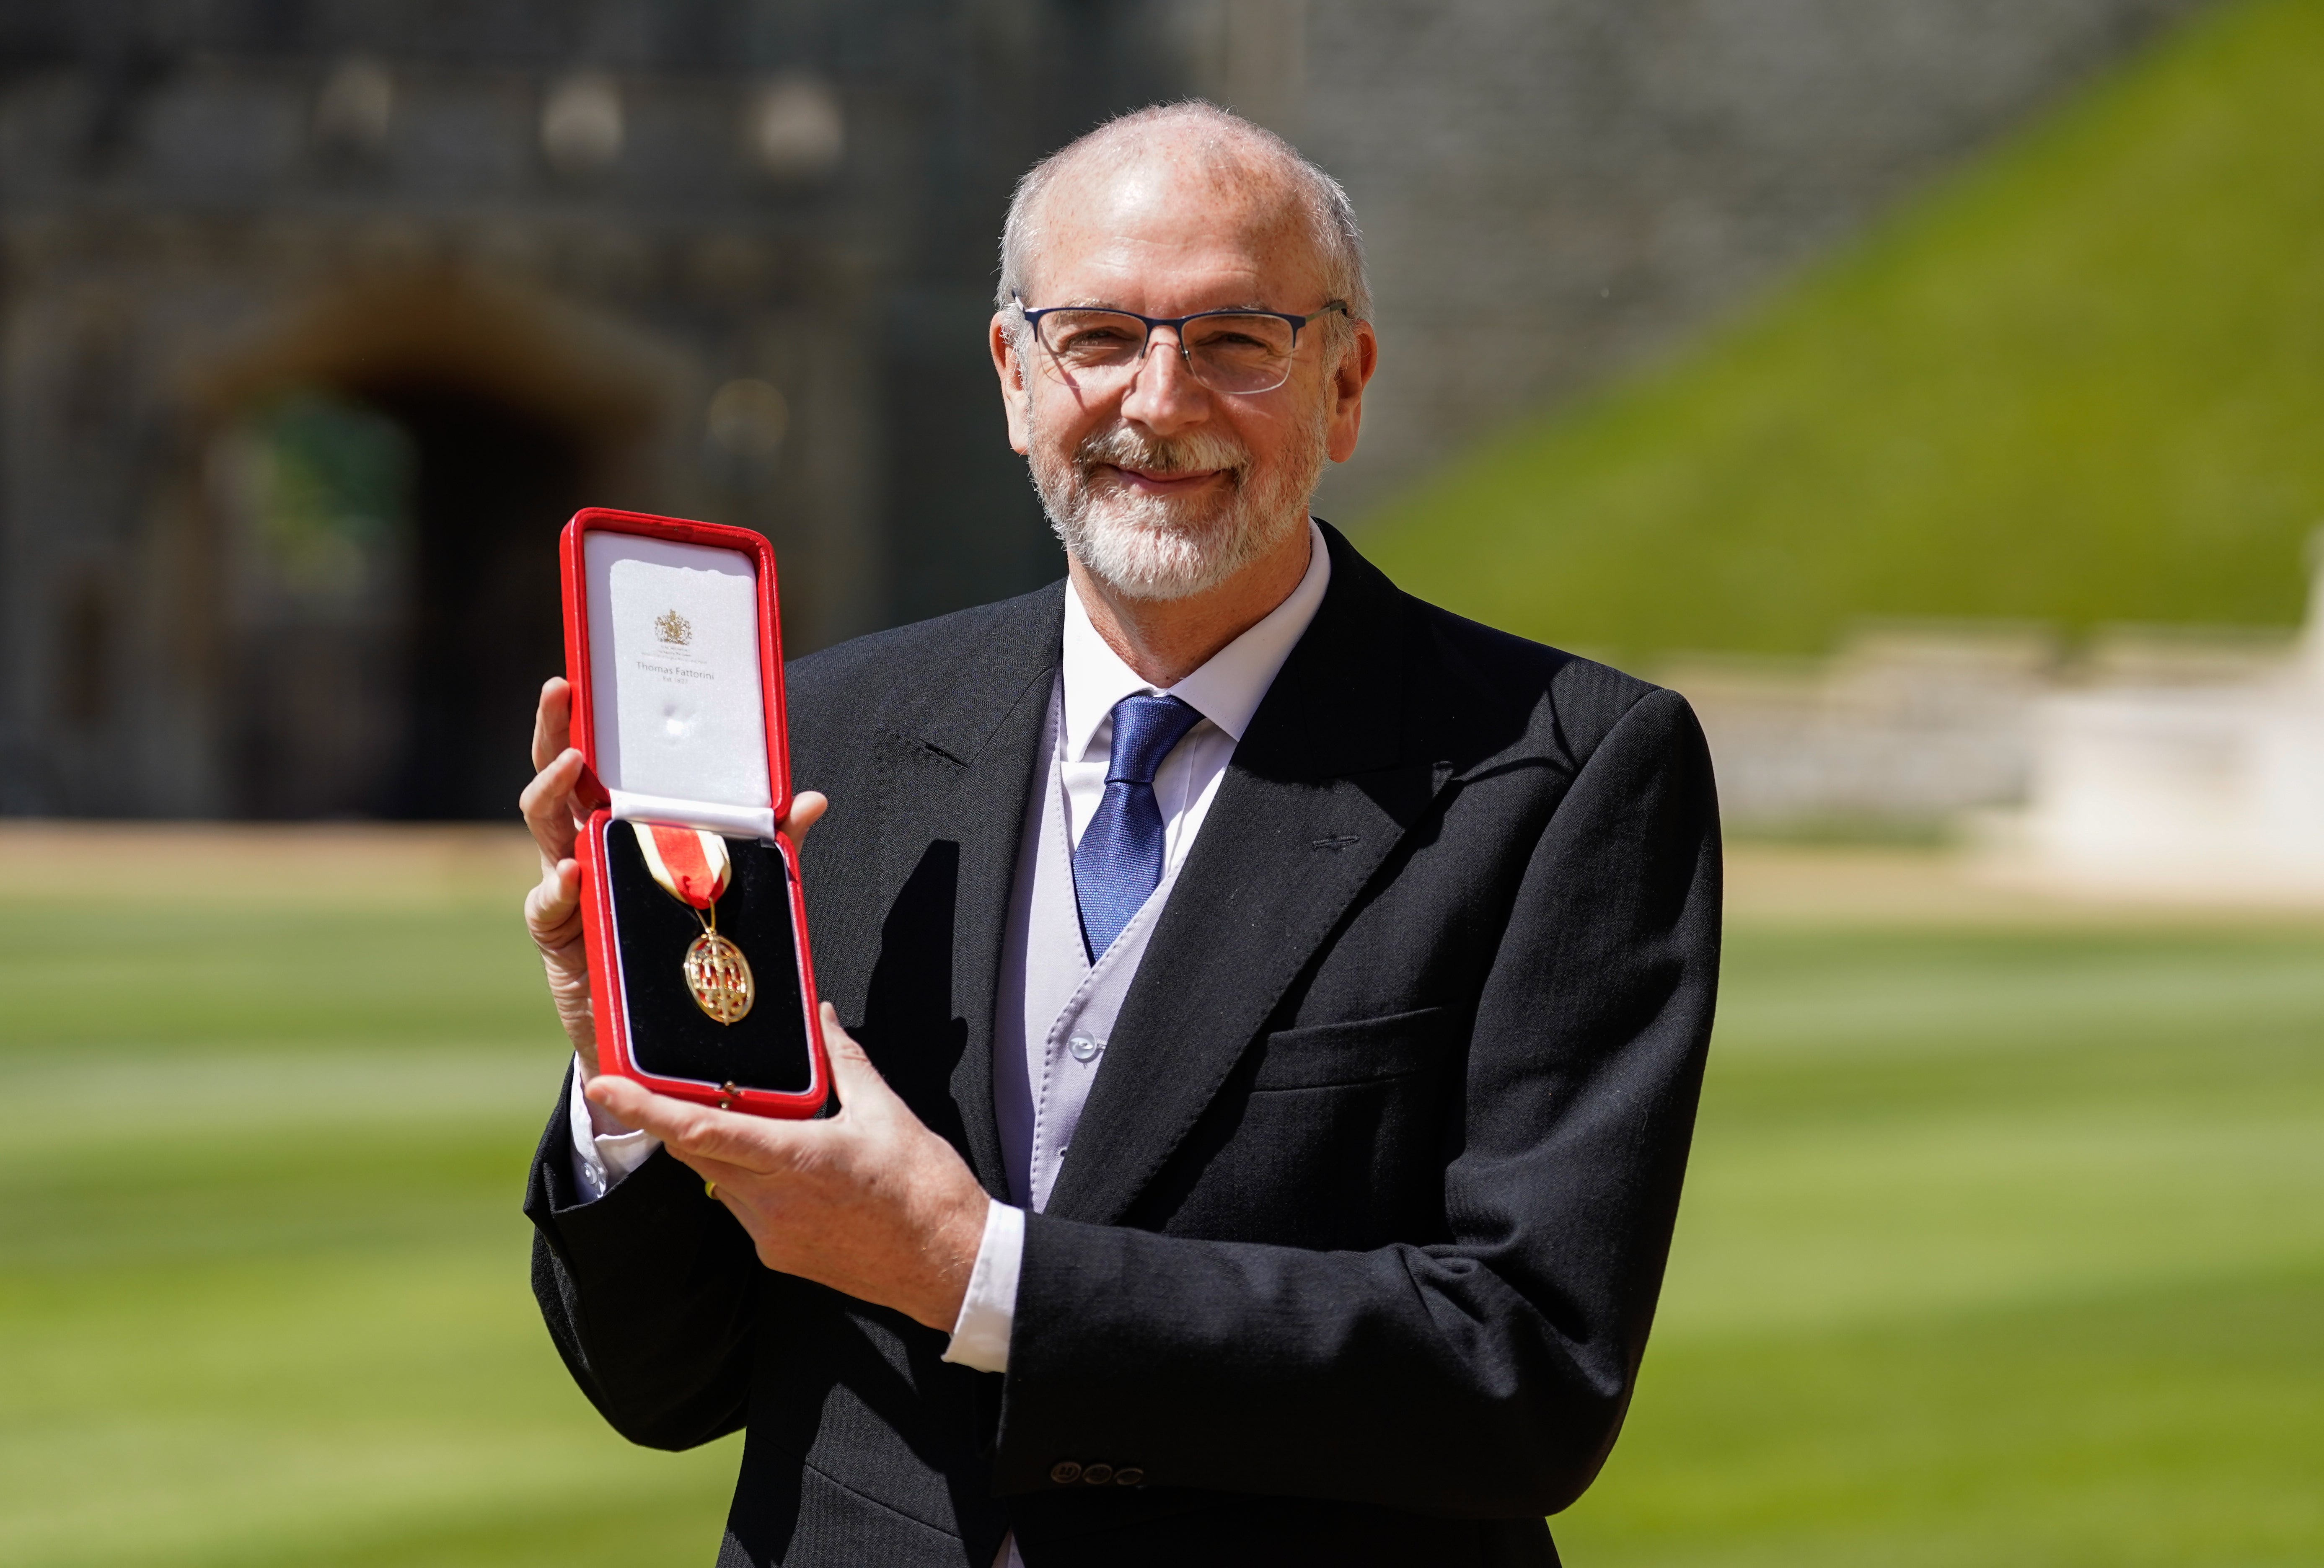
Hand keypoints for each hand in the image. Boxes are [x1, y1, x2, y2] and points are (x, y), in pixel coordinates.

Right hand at [519, 676, 827, 1076]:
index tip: (580, 678)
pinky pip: (547, 901)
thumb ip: (769, 843)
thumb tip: (813, 798)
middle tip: (561, 690)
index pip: (595, 761)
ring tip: (572, 766)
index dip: (581, 721)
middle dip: (554, 731)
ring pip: (542, 826)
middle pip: (556, 777)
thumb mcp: (733, 883)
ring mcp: (565, 883)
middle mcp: (584, 842)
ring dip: (552, 791)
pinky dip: (559, 883)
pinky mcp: (557, 930)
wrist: (659, 1023)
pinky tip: (574, 870)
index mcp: (620, 823)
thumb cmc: (688, 937)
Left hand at [586, 1005, 990, 1330]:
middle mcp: (772, 1203)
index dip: (646, 1109)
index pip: (701, 1132)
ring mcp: (771, 1235)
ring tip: (752, 1122)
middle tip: (660, 1087)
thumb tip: (822, 1018)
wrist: (950, 1266)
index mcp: (798, 1160)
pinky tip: (787, 1169)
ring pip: (717, 1182)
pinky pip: (742, 1209)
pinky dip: (747, 1181)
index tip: (605, 1087)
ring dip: (720, 1151)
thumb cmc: (925, 1188)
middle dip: (674, 1122)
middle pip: (696, 1155)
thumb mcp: (887, 1113)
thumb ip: (845, 1061)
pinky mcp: (779, 1256)